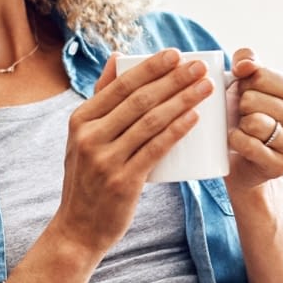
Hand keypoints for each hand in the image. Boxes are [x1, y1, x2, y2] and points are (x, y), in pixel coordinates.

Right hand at [47, 49, 213, 257]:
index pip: (120, 85)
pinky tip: (194, 117)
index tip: (176, 54)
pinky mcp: (123, 181)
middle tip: (198, 66)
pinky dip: (176, 130)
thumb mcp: (82, 137)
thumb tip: (116, 57)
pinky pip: (155, 149)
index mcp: (80, 120)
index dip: (151, 67)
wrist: (78, 228)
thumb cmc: (88, 178)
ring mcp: (105, 159)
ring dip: (182, 100)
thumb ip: (100, 99)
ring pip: (151, 121)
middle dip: (173, 79)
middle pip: (139, 100)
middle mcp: (89, 136)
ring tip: (205, 88)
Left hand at [223, 48, 282, 195]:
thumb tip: (244, 66)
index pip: (261, 75)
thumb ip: (247, 61)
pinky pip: (248, 145)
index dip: (243, 82)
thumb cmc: (248, 113)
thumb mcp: (249, 81)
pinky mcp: (280, 167)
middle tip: (243, 114)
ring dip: (239, 123)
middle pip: (253, 99)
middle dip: (240, 105)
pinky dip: (236, 141)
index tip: (247, 93)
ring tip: (243, 127)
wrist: (244, 157)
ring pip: (253, 122)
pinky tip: (238, 141)